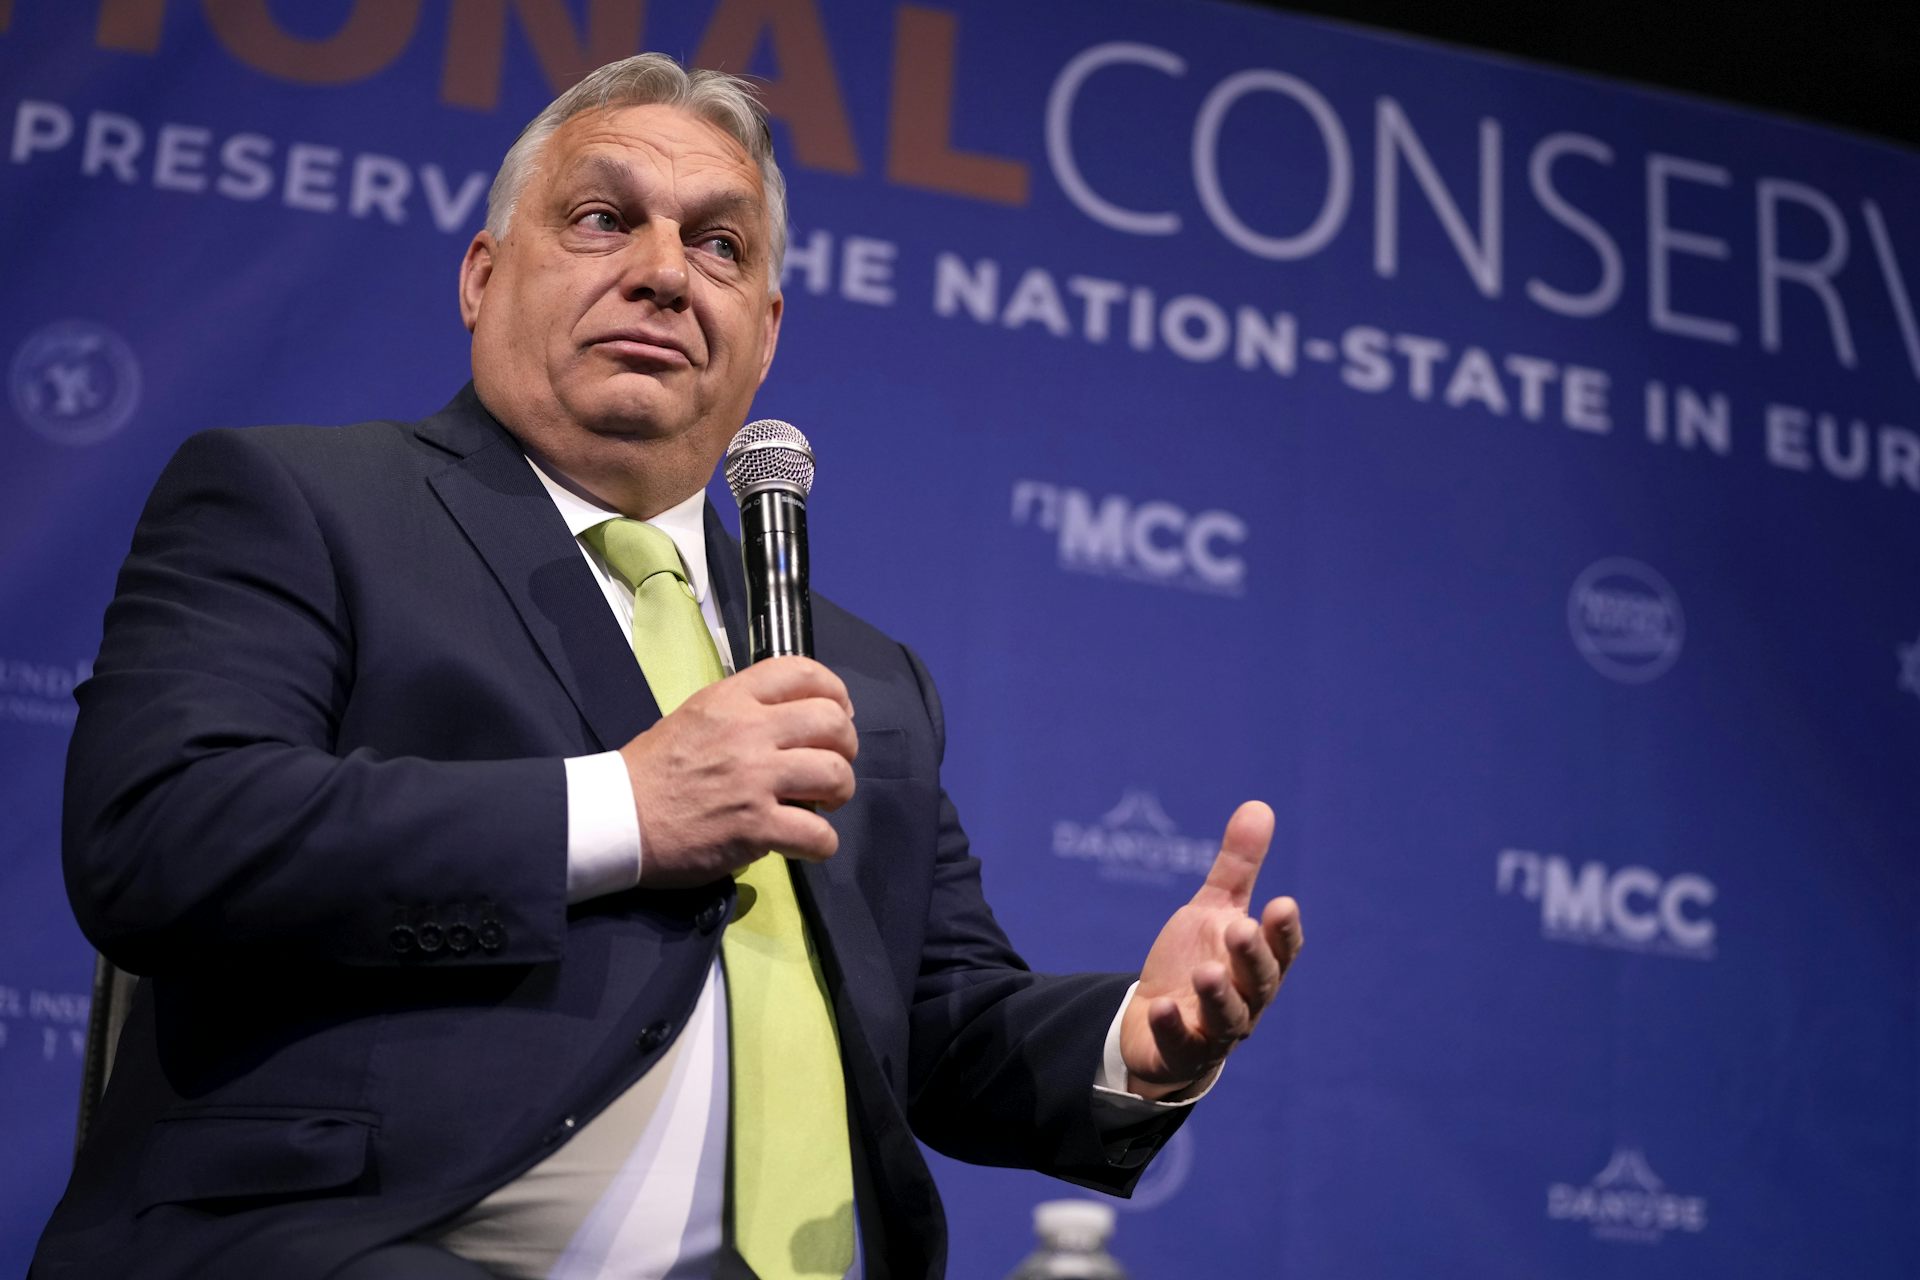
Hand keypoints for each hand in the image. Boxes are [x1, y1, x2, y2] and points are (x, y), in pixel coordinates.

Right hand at [619, 656, 857, 886]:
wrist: (617, 819)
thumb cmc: (654, 770)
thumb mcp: (696, 716)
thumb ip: (744, 711)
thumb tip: (794, 720)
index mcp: (732, 699)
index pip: (802, 671)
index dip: (835, 692)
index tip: (838, 713)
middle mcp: (748, 731)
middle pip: (832, 722)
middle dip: (846, 746)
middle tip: (832, 766)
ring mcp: (754, 779)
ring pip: (835, 774)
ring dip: (840, 792)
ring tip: (823, 804)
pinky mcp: (755, 827)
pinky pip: (818, 834)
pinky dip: (822, 843)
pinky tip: (808, 844)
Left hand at [1119, 800, 1302, 1099]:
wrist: (1156, 1024)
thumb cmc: (1197, 960)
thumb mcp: (1215, 910)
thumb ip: (1237, 867)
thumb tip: (1259, 806)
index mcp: (1258, 964)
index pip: (1282, 950)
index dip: (1284, 931)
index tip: (1283, 904)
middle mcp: (1246, 1000)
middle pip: (1258, 982)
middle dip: (1252, 957)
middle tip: (1241, 929)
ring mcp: (1216, 1031)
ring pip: (1228, 1019)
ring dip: (1218, 996)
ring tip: (1205, 972)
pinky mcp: (1182, 1052)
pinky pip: (1181, 1044)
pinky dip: (1173, 1027)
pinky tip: (1161, 1007)